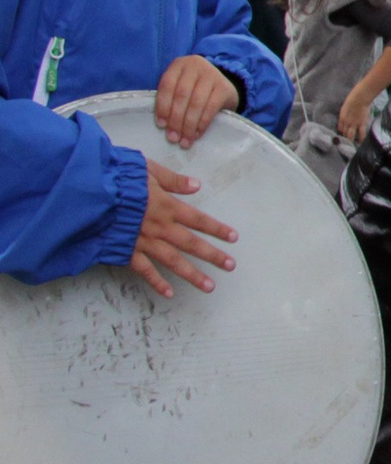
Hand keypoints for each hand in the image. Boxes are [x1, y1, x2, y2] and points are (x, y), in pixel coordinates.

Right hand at [127, 157, 236, 297]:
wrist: (84, 194)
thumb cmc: (114, 177)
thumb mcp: (146, 169)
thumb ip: (171, 179)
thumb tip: (196, 185)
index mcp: (166, 206)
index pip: (198, 220)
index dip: (217, 229)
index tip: (233, 237)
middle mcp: (159, 227)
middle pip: (191, 244)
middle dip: (213, 255)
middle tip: (231, 266)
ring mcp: (143, 242)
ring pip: (173, 261)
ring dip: (192, 275)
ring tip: (209, 286)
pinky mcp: (126, 252)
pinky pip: (143, 270)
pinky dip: (156, 282)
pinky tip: (169, 293)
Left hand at [154, 55, 238, 147]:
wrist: (223, 85)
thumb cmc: (195, 89)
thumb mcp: (180, 86)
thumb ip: (171, 98)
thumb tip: (164, 125)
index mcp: (179, 65)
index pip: (167, 85)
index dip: (162, 106)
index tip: (161, 125)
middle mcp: (195, 66)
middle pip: (181, 95)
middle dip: (176, 119)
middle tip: (173, 137)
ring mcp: (212, 75)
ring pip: (195, 103)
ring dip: (188, 125)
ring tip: (184, 140)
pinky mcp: (224, 87)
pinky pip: (211, 108)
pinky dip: (202, 123)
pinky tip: (197, 134)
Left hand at [335, 87, 375, 142]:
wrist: (359, 99)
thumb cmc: (352, 100)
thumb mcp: (345, 108)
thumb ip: (345, 114)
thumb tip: (347, 117)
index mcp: (341, 118)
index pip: (340, 128)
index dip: (341, 132)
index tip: (343, 135)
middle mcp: (346, 123)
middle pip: (344, 133)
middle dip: (344, 138)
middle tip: (346, 143)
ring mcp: (354, 124)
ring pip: (350, 135)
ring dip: (351, 140)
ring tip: (352, 145)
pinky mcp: (361, 124)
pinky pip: (361, 134)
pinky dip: (361, 138)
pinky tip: (361, 142)